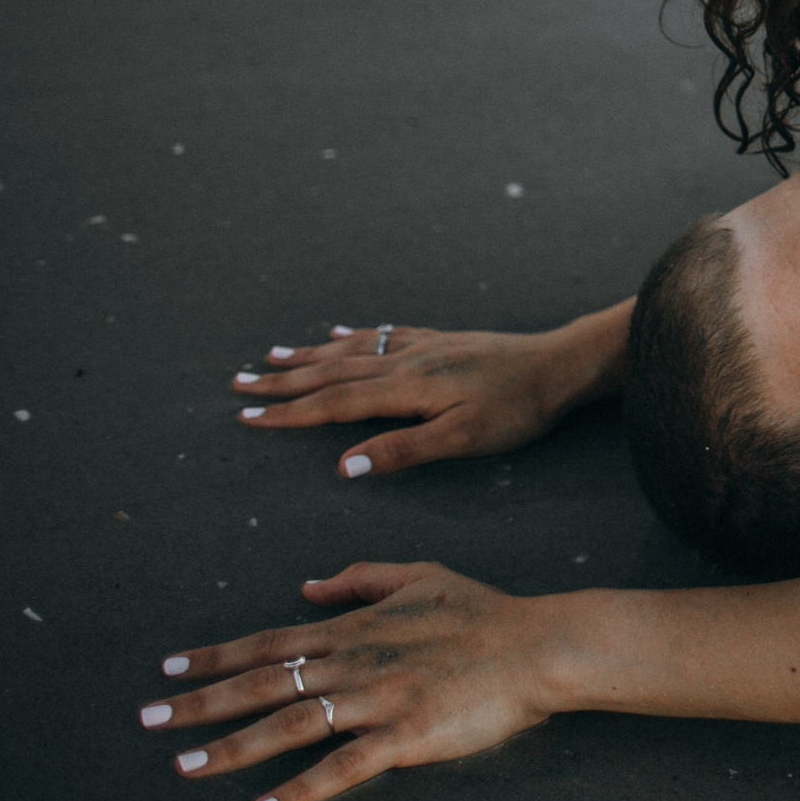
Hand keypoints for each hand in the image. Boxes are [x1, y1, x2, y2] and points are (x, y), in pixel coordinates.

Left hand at [138, 564, 569, 800]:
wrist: (537, 646)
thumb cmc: (483, 612)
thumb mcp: (420, 575)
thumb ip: (362, 579)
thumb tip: (308, 586)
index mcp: (356, 629)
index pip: (271, 642)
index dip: (218, 656)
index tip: (170, 669)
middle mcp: (355, 662)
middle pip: (263, 682)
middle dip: (200, 703)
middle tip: (146, 720)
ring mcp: (377, 699)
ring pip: (290, 723)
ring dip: (232, 747)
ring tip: (183, 767)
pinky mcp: (404, 735)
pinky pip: (342, 768)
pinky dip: (299, 789)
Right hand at [234, 302, 629, 477]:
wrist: (560, 365)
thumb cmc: (517, 409)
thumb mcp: (464, 439)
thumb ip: (402, 451)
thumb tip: (342, 466)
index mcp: (405, 388)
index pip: (334, 403)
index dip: (290, 413)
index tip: (249, 416)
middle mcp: (405, 360)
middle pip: (332, 371)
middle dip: (284, 380)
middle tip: (239, 382)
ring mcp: (423, 346)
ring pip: (353, 349)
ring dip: (309, 356)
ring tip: (272, 355)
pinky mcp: (441, 341)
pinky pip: (383, 335)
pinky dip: (353, 336)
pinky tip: (337, 334)